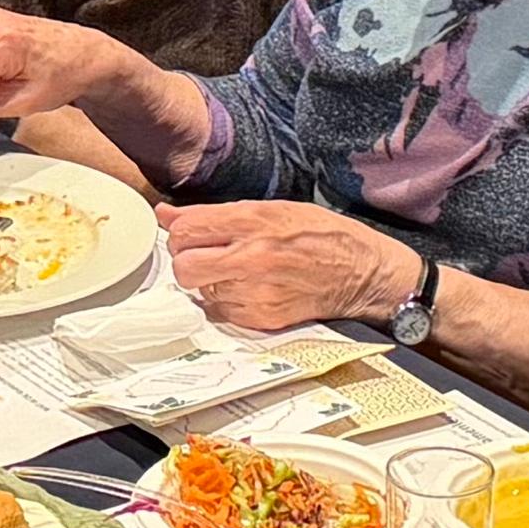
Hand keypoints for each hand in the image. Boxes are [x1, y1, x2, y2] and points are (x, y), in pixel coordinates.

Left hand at [162, 201, 420, 332]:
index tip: (193, 234)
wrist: (362, 273)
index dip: (182, 232)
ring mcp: (257, 292)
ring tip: (237, 271)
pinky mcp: (264, 318)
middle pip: (184, 266)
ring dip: (210, 282)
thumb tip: (165, 214)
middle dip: (187, 260)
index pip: (187, 230)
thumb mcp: (271, 209)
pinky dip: (229, 302)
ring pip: (201, 292)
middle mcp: (252, 257)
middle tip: (204, 256)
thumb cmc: (320, 234)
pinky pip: (223, 312)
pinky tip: (251, 289)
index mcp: (253, 221)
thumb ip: (216, 214)